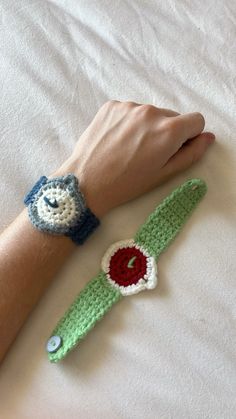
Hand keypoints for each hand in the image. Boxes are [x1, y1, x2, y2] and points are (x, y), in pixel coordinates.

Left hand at [53, 101, 214, 216]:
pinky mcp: (111, 105)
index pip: (196, 120)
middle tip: (147, 154)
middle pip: (172, 117)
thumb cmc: (126, 184)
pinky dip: (128, 122)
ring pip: (150, 114)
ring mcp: (129, 106)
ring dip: (146, 127)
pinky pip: (130, 111)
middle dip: (166, 132)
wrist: (86, 182)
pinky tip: (117, 140)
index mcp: (169, 130)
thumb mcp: (164, 174)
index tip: (175, 148)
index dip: (189, 136)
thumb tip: (207, 137)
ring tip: (129, 148)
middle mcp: (151, 112)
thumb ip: (191, 153)